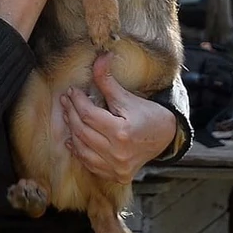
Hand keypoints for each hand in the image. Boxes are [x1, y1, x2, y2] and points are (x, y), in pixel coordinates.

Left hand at [61, 53, 176, 183]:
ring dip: (72, 132)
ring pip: (82, 149)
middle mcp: (118, 154)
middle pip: (83, 132)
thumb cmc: (148, 115)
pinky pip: (90, 164)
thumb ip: (108, 81)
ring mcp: (117, 167)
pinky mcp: (116, 175)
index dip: (77, 101)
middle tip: (65, 101)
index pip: (89, 115)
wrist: (166, 137)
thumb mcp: (128, 97)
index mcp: (122, 133)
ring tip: (68, 116)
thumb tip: (100, 57)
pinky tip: (72, 140)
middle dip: (72, 113)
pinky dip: (79, 151)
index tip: (72, 91)